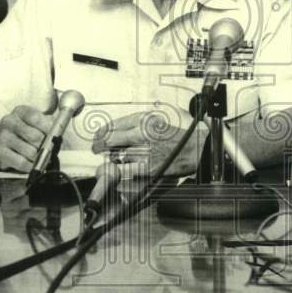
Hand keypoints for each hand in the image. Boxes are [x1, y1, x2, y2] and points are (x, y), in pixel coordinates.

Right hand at [0, 105, 55, 171]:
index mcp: (20, 111)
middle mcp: (9, 121)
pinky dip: (30, 166)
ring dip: (39, 158)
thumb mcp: (32, 123)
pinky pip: (21, 162)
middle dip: (45, 146)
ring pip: (30, 151)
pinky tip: (31, 164)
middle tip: (49, 151)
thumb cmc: (20, 133)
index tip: (54, 136)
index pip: (36, 118)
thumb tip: (58, 135)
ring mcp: (2, 136)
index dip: (48, 129)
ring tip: (40, 158)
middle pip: (35, 136)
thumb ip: (46, 126)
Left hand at [90, 108, 206, 180]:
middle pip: (108, 141)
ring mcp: (145, 151)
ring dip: (109, 160)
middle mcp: (142, 133)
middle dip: (98, 146)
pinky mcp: (148, 168)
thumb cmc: (173, 135)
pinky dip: (118, 172)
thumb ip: (132, 124)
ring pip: (114, 157)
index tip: (97, 138)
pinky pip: (124, 171)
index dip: (99, 134)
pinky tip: (118, 171)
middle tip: (97, 149)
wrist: (194, 148)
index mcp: (142, 120)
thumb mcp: (153, 121)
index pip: (111, 126)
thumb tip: (110, 132)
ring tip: (109, 162)